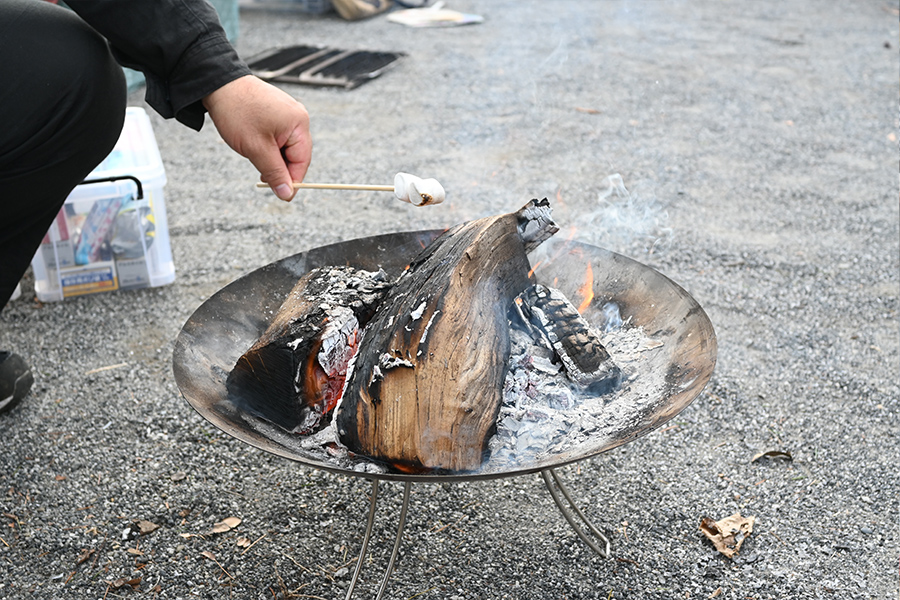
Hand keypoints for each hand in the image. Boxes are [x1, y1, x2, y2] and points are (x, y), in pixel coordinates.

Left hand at [203, 75, 310, 200]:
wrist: (218, 84)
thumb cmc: (238, 112)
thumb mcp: (257, 149)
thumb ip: (275, 173)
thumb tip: (287, 193)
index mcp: (299, 124)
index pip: (302, 161)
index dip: (292, 180)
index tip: (282, 194)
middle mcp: (298, 117)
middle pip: (296, 154)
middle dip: (280, 168)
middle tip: (262, 177)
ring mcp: (288, 113)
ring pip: (286, 147)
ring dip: (272, 158)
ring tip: (254, 157)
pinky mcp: (277, 112)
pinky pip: (279, 136)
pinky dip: (269, 146)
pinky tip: (256, 147)